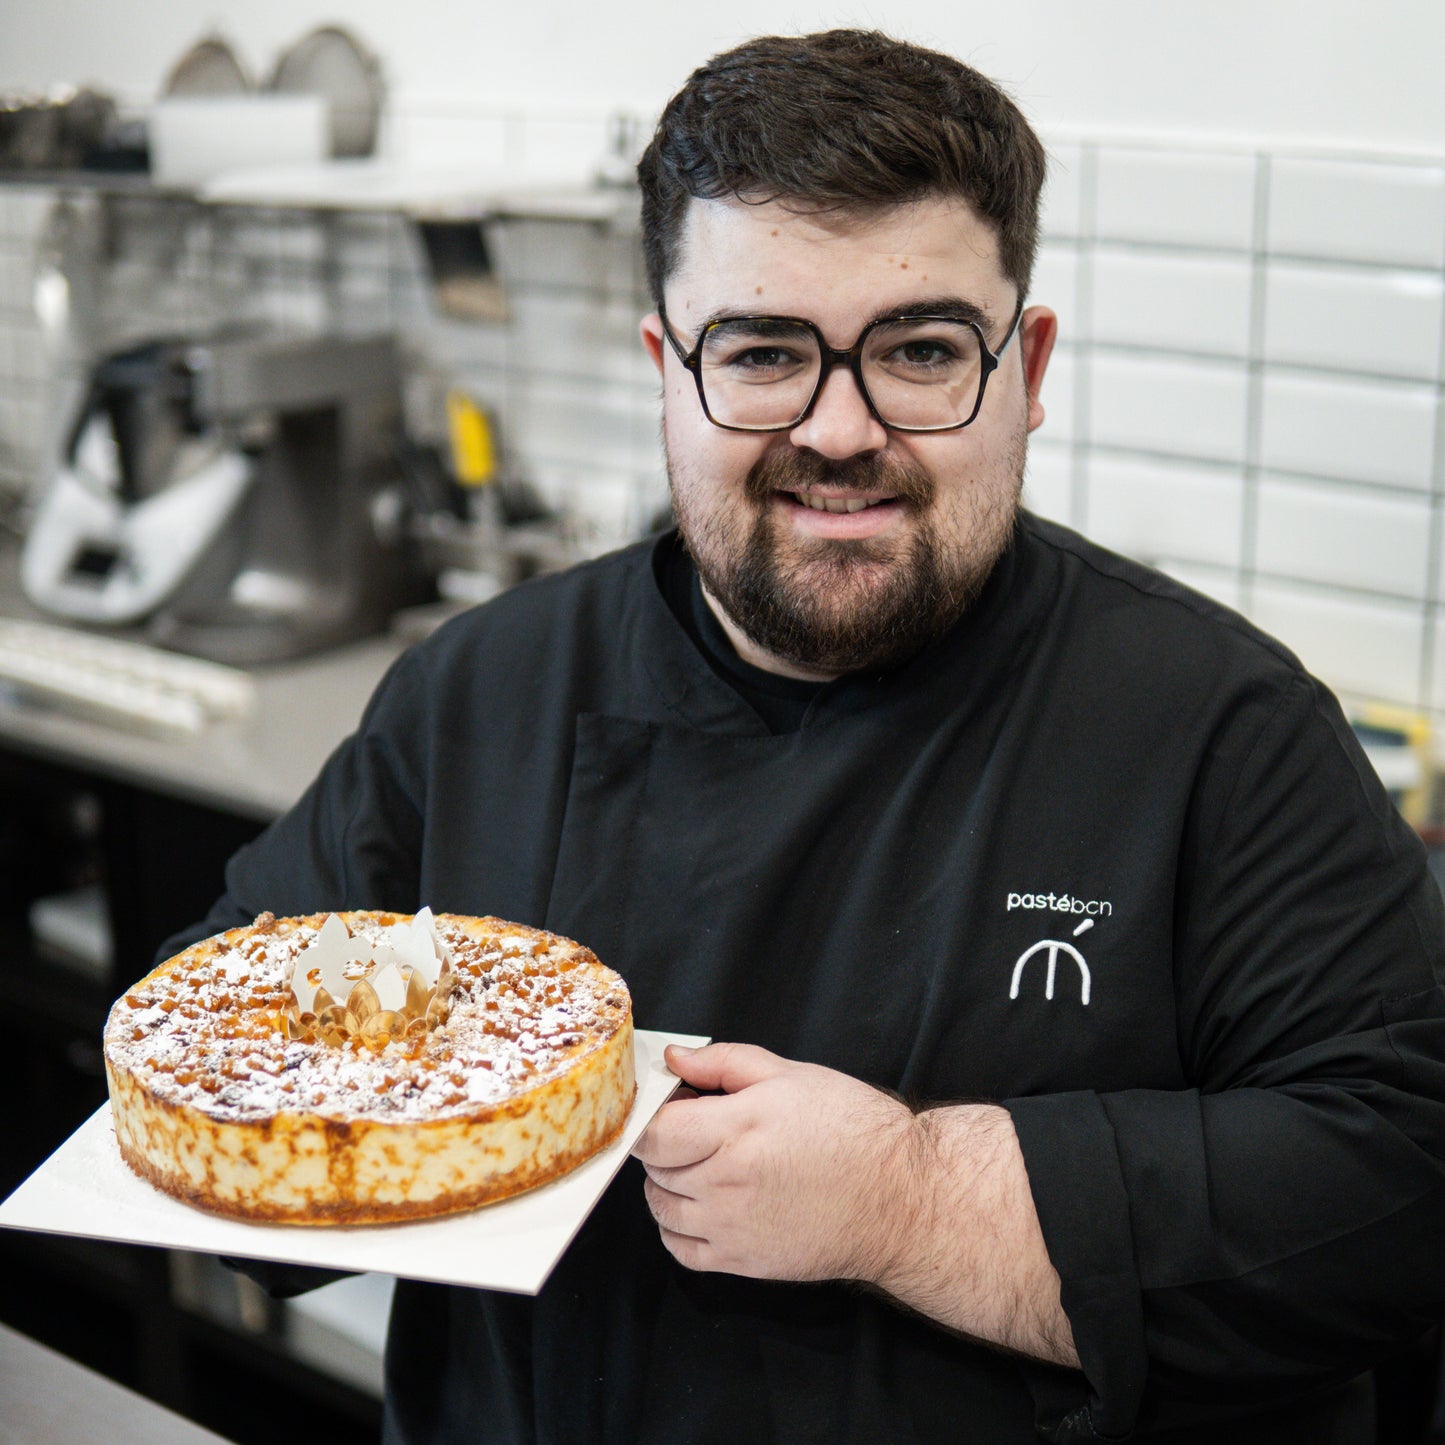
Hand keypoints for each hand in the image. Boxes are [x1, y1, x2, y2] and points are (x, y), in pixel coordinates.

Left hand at [632, 1041, 1078, 1366]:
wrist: (899, 1198)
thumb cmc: (853, 1130)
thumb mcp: (790, 1076)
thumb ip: (724, 1062)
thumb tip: (674, 1059)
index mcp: (736, 1130)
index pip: (653, 1131)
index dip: (652, 1115)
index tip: (671, 1106)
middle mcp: (726, 1182)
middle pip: (655, 1166)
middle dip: (666, 1144)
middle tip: (698, 1128)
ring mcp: (732, 1227)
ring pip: (661, 1208)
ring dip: (670, 1183)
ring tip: (706, 1163)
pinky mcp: (743, 1261)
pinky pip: (680, 1249)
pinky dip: (678, 1227)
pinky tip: (705, 1203)